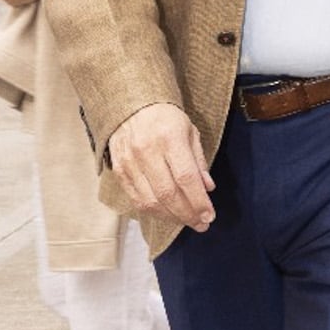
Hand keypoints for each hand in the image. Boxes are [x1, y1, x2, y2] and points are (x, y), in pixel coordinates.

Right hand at [109, 102, 215, 231]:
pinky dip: (154, 211)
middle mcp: (146, 151)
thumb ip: (198, 161)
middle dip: (188, 214)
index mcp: (168, 138)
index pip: (186, 178)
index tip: (210, 216)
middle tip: (202, 224)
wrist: (130, 105)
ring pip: (151, 201)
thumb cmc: (166, 119)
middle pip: (168, 194)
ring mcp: (129, 162)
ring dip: (172, 217)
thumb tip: (208, 188)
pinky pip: (136, 199)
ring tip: (187, 221)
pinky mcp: (119, 170)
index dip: (198, 201)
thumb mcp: (189, 132)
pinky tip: (168, 214)